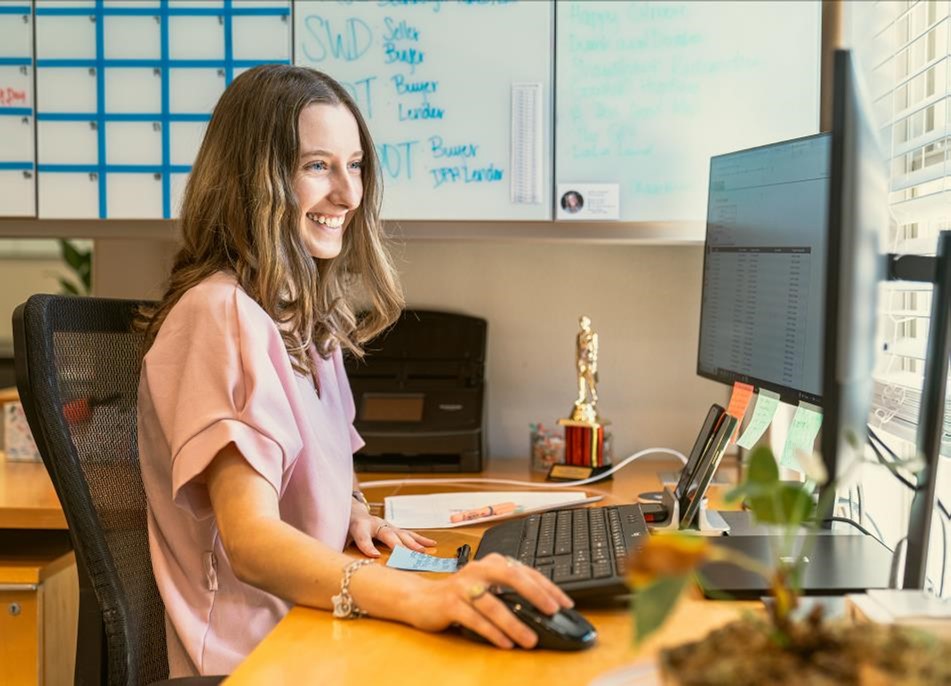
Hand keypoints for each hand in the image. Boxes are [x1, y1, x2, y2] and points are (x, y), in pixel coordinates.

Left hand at [348, 506, 435, 557]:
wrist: (351, 512)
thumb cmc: (345, 529)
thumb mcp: (339, 538)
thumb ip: (342, 549)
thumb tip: (344, 565)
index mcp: (358, 526)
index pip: (362, 536)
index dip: (367, 546)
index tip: (374, 556)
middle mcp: (375, 523)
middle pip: (387, 534)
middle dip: (397, 545)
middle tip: (406, 554)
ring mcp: (386, 525)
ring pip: (401, 533)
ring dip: (413, 543)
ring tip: (422, 551)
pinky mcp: (394, 528)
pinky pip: (408, 534)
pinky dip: (420, 540)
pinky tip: (431, 544)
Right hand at [402, 553, 573, 648]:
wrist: (420, 599)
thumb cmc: (459, 595)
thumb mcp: (486, 587)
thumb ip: (509, 592)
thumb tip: (543, 609)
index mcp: (492, 562)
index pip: (525, 571)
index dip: (547, 587)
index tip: (565, 603)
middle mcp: (478, 569)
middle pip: (512, 577)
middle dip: (536, 595)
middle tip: (553, 611)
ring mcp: (463, 585)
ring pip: (493, 604)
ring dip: (514, 623)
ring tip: (530, 639)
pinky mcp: (449, 603)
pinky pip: (475, 619)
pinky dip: (492, 632)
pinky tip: (505, 643)